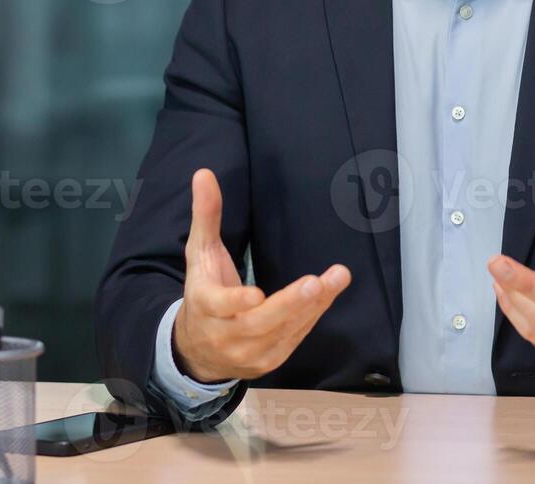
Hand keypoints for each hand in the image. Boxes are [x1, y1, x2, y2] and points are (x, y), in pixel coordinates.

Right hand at [173, 168, 350, 381]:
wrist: (197, 351)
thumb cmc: (202, 292)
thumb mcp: (200, 254)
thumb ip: (206, 215)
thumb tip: (204, 173)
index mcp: (206, 307)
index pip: (220, 306)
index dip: (237, 303)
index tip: (256, 294)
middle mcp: (227, 335)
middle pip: (260, 323)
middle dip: (290, 303)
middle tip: (316, 281)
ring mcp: (250, 353)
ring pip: (284, 330)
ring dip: (313, 305)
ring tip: (337, 278)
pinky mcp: (270, 361)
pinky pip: (295, 337)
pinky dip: (313, 314)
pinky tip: (329, 292)